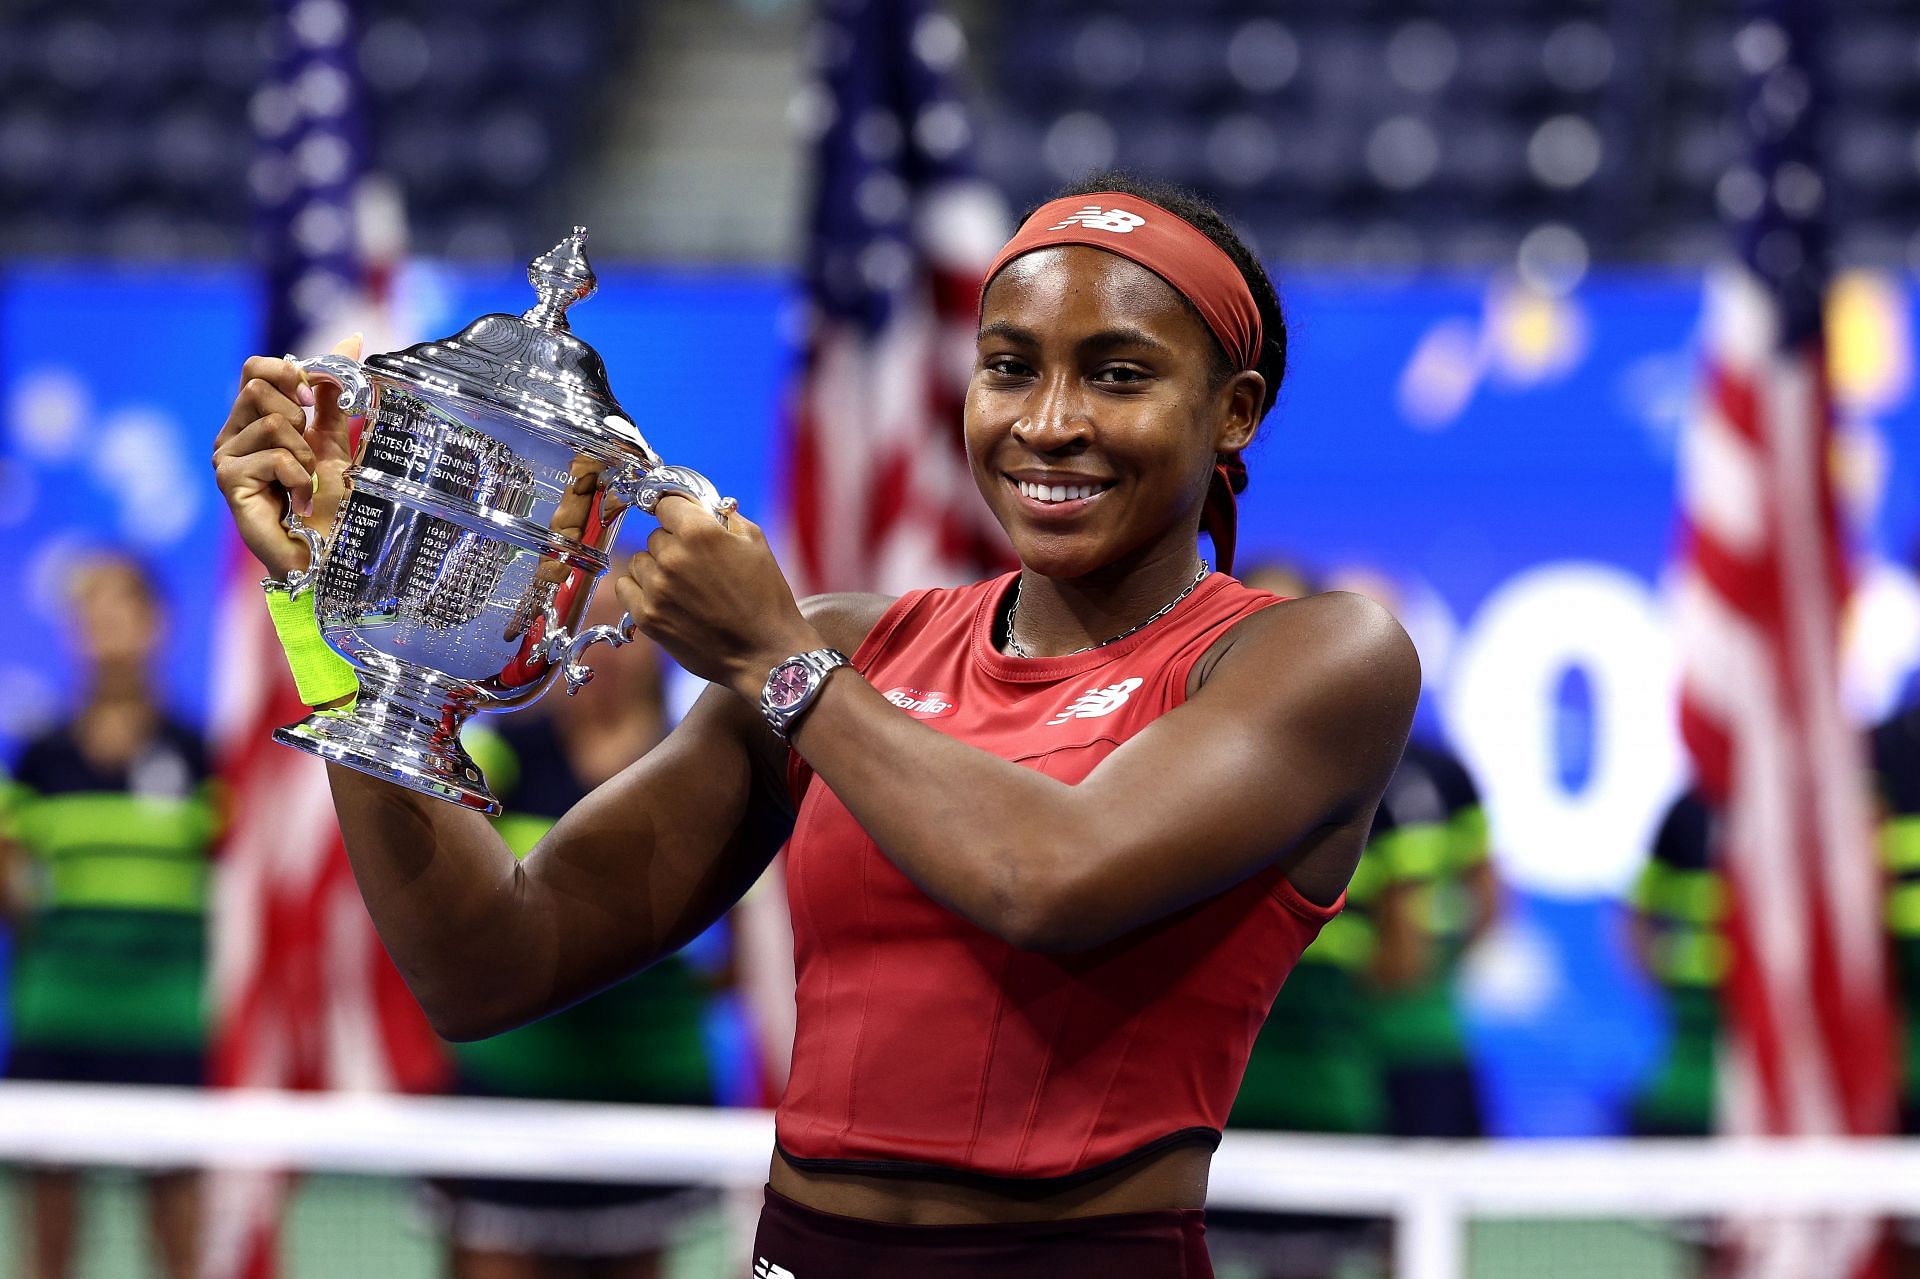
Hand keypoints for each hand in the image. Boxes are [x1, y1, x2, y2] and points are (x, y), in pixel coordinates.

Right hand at [211, 333, 361, 579]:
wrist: (327, 552)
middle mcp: (232, 435)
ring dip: (304, 454)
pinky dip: (299, 477)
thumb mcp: (335, 439)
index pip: (255, 368)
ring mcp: (224, 458)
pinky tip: (298, 499)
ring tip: (305, 483)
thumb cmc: (329, 503)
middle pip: (257, 387)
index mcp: (253, 420)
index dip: (287, 373)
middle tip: (307, 456)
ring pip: (272, 422)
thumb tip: (351, 337)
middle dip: (299, 419)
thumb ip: (333, 393)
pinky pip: (273, 456)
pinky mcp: (228, 481)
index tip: (311, 400)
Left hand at [612, 497, 821, 698]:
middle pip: (655, 535)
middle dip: (674, 544)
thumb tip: (697, 505)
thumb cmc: (766, 597)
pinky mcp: (646, 616)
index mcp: (700, 532)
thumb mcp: (755, 541)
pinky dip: (640, 589)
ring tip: (685, 587)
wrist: (765, 651)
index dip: (678, 512)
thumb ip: (722, 515)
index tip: (683, 521)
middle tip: (699, 566)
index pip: (666, 503)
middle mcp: (673, 557)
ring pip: (639, 560)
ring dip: (657, 568)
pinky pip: (624, 587)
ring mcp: (656, 588)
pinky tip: (665, 598)